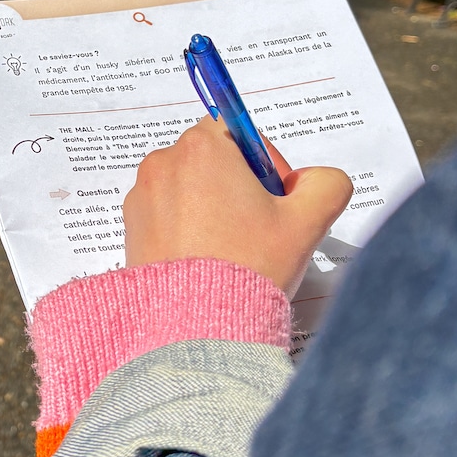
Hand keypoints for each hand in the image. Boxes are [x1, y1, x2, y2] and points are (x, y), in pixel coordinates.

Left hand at [123, 116, 352, 296]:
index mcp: (202, 148)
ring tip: (232, 248)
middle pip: (210, 159)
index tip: (276, 197)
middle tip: (259, 227)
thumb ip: (325, 184)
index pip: (237, 130)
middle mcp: (163, 163)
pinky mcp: (130, 228)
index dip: (263, 160)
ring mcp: (141, 197)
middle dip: (238, 184)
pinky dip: (186, 228)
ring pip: (187, 187)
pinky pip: (165, 214)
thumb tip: (315, 179)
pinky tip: (206, 260)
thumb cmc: (250, 267)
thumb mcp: (307, 222)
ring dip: (212, 206)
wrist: (196, 326)